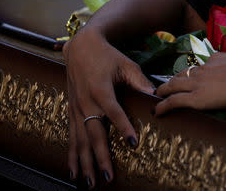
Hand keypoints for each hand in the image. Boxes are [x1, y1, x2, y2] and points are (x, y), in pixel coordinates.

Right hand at [64, 28, 153, 187]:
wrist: (81, 47)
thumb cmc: (107, 56)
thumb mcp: (125, 64)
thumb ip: (139, 80)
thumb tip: (155, 95)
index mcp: (100, 89)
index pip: (114, 112)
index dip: (124, 128)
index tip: (133, 144)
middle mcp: (86, 101)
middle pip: (94, 134)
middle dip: (100, 157)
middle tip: (107, 177)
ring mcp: (76, 108)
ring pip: (80, 140)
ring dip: (84, 162)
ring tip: (88, 183)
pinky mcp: (72, 111)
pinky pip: (71, 136)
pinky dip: (72, 155)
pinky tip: (73, 171)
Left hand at [154, 32, 225, 114]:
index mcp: (217, 58)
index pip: (202, 65)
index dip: (196, 72)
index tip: (193, 75)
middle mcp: (204, 69)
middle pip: (183, 74)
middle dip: (173, 80)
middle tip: (165, 86)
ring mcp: (198, 83)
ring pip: (174, 86)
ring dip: (164, 91)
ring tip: (157, 96)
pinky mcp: (196, 98)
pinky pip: (174, 102)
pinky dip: (163, 106)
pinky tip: (157, 111)